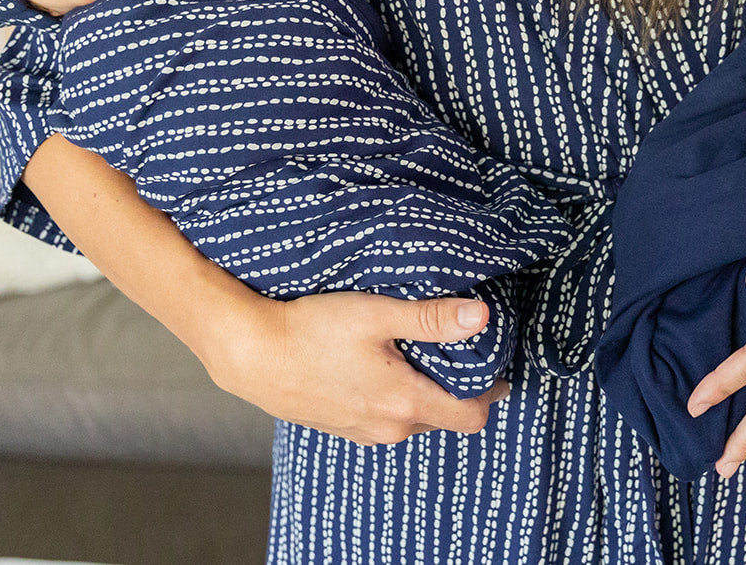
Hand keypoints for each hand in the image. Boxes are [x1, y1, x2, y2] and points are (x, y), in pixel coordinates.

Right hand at [208, 290, 509, 445]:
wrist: (251, 354)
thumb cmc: (312, 330)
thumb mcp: (377, 314)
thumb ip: (432, 318)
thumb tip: (482, 315)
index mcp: (405, 403)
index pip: (472, 415)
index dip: (490, 390)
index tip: (494, 362)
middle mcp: (389, 428)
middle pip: (446, 417)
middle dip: (459, 389)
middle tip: (461, 350)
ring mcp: (364, 432)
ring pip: (416, 419)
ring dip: (426, 394)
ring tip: (423, 355)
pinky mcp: (344, 427)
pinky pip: (387, 419)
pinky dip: (398, 399)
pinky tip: (385, 368)